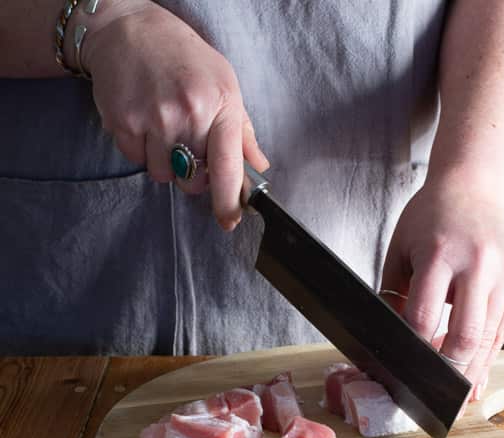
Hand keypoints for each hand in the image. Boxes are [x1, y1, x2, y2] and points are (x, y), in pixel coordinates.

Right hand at [81, 0, 267, 229]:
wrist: (129, 29)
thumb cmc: (184, 59)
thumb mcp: (225, 85)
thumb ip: (242, 131)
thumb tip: (258, 167)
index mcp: (219, 106)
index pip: (228, 167)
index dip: (228, 201)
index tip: (229, 220)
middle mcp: (187, 114)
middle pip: (193, 182)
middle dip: (194, 175)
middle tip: (189, 147)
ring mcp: (152, 119)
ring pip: (163, 176)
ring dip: (165, 163)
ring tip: (165, 128)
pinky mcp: (122, 122)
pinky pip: (136, 161)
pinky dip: (141, 150)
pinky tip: (145, 122)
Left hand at [381, 172, 503, 399]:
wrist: (478, 183)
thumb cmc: (432, 214)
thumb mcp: (402, 247)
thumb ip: (395, 293)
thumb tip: (392, 337)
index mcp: (441, 253)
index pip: (426, 316)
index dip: (415, 350)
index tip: (407, 371)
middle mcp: (479, 264)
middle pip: (466, 336)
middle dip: (449, 373)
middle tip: (437, 399)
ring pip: (490, 338)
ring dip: (472, 370)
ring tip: (459, 395)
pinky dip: (489, 352)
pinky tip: (478, 371)